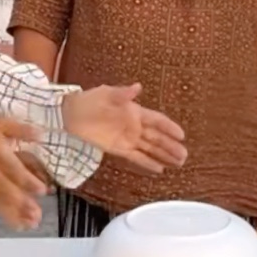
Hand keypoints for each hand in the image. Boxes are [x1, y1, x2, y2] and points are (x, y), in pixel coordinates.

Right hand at [0, 115, 47, 230]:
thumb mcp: (1, 121)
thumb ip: (21, 129)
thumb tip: (41, 136)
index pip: (11, 167)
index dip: (25, 180)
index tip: (42, 190)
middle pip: (3, 188)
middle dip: (20, 203)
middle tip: (37, 214)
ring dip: (14, 213)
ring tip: (32, 224)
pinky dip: (6, 216)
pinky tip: (20, 225)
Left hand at [62, 84, 187, 173]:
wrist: (71, 114)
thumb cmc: (90, 100)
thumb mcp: (106, 94)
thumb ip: (123, 94)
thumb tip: (137, 86)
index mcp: (134, 111)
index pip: (157, 120)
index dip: (169, 127)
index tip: (182, 135)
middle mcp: (134, 126)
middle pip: (157, 138)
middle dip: (171, 146)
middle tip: (185, 156)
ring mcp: (127, 139)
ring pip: (150, 149)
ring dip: (164, 156)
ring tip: (178, 164)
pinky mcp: (118, 149)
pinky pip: (136, 157)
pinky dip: (147, 163)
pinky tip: (159, 169)